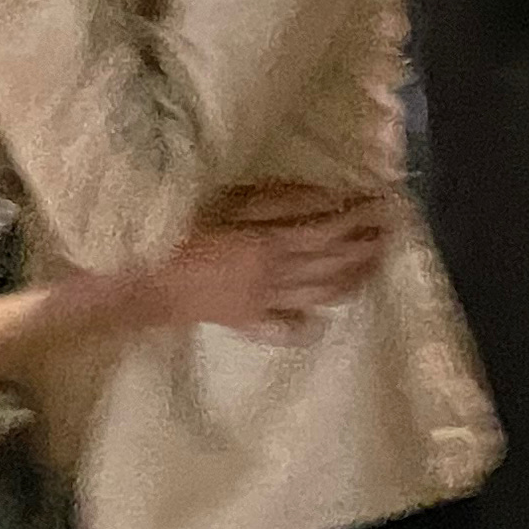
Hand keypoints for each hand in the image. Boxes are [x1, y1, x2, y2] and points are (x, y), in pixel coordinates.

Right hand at [114, 183, 396, 341]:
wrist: (136, 281)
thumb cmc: (176, 230)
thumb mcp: (228, 201)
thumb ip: (279, 201)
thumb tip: (327, 199)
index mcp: (270, 244)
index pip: (330, 230)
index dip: (360, 217)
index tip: (385, 203)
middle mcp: (275, 278)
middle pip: (332, 263)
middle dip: (366, 246)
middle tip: (392, 230)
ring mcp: (261, 305)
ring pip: (318, 295)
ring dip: (351, 280)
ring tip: (374, 265)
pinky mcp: (243, 322)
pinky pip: (282, 329)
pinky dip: (306, 327)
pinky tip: (321, 324)